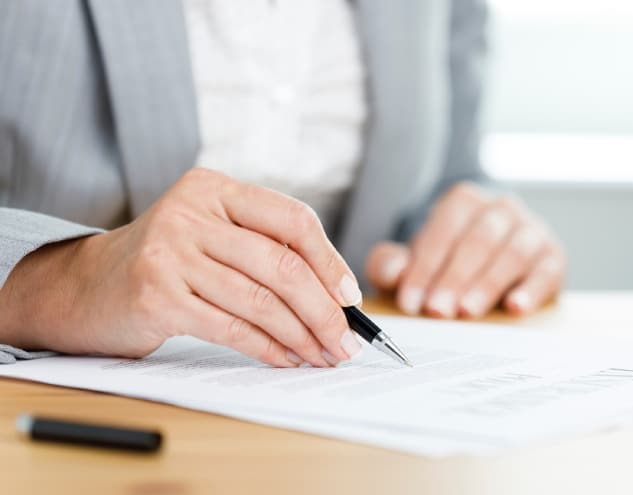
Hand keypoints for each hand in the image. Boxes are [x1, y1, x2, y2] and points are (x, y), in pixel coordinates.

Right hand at [0, 168, 362, 366]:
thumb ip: (264, 247)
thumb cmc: (167, 262)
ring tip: (323, 355)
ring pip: (260, 300)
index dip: (330, 260)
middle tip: (346, 341)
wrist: (85, 286)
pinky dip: (267, 349)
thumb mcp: (212, 233)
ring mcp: (169, 254)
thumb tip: (337, 295)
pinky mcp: (156, 296)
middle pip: (282, 264)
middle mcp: (190, 213)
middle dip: (324, 310)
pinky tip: (286, 359)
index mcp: (214, 188)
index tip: (350, 296)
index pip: (292, 218)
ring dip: (301, 336)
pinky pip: (231, 328)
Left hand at [365, 182, 565, 318]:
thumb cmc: (445, 264)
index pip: (444, 229)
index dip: (425, 267)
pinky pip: (547, 271)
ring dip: (488, 283)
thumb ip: (391, 264)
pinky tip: (514, 308)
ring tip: (467, 312)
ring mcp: (532, 230)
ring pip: (513, 252)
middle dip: (455, 277)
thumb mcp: (412, 263)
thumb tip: (394, 274)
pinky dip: (532, 290)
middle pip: (479, 239)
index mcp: (465, 201)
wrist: (489, 267)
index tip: (410, 302)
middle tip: (437, 310)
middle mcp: (502, 208)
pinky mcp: (554, 258)